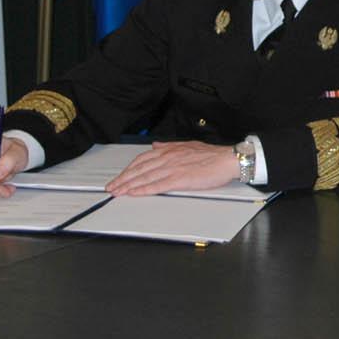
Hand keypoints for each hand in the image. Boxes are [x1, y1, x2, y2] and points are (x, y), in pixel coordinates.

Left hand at [108, 141, 240, 195]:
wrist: (227, 159)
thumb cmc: (211, 155)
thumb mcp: (187, 145)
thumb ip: (168, 146)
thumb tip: (155, 145)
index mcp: (168, 150)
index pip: (142, 160)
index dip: (128, 169)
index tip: (119, 177)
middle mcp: (167, 158)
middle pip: (139, 169)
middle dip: (123, 179)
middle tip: (111, 187)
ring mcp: (172, 168)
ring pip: (145, 177)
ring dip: (129, 185)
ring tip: (118, 192)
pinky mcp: (180, 179)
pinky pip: (157, 185)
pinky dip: (144, 189)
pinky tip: (135, 193)